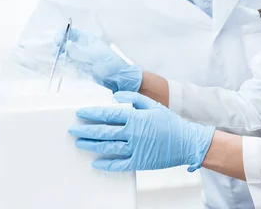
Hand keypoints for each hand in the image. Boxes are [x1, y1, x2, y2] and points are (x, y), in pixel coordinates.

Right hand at [53, 27, 141, 92]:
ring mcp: (81, 57)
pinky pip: (69, 63)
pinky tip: (63, 66)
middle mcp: (83, 46)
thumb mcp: (95, 58)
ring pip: (65, 53)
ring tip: (58, 60)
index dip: (63, 34)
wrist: (120, 80)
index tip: (58, 41)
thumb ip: (79, 52)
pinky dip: (64, 64)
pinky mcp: (81, 67)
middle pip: (66, 42)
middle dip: (59, 45)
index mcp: (88, 39)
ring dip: (59, 55)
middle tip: (56, 53)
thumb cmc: (113, 66)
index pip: (71, 32)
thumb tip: (66, 44)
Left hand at [68, 92, 214, 171]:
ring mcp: (136, 148)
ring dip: (91, 145)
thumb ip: (134, 99)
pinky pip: (119, 164)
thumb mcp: (153, 105)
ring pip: (108, 147)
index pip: (108, 114)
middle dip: (86, 130)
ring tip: (79, 143)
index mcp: (136, 117)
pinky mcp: (139, 161)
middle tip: (73, 129)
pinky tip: (95, 162)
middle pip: (104, 131)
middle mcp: (133, 133)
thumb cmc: (171, 123)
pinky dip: (106, 164)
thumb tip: (116, 96)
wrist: (187, 142)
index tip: (80, 113)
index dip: (92, 113)